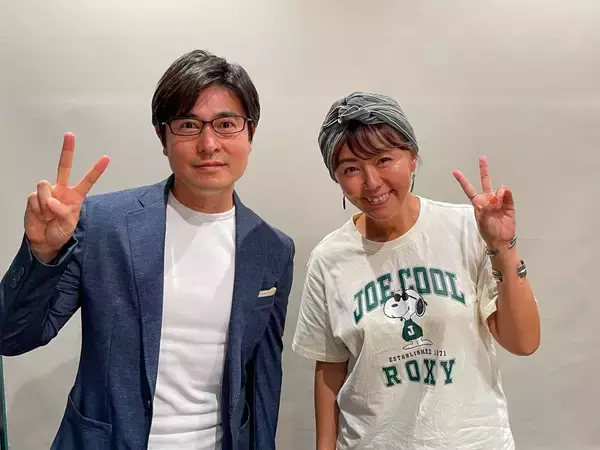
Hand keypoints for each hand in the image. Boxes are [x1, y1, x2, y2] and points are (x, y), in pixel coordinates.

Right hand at [25, 132, 109, 262]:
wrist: (44, 241)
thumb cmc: (60, 232)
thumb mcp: (69, 225)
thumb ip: (64, 212)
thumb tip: (52, 201)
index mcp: (75, 196)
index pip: (87, 181)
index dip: (96, 170)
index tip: (106, 158)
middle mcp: (61, 190)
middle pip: (63, 167)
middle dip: (67, 150)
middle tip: (70, 135)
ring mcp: (47, 192)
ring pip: (45, 185)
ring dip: (46, 202)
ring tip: (48, 215)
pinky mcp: (33, 197)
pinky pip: (34, 197)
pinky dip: (37, 208)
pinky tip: (39, 215)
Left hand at [453, 156, 515, 249]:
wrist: (501, 239)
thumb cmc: (488, 231)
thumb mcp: (482, 221)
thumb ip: (485, 208)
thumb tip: (493, 199)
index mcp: (478, 203)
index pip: (469, 189)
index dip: (463, 180)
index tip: (455, 171)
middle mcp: (488, 199)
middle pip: (485, 181)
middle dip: (484, 170)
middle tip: (482, 158)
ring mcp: (499, 200)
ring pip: (500, 188)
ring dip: (499, 193)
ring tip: (498, 205)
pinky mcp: (509, 204)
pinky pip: (508, 194)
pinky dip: (506, 194)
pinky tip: (504, 200)